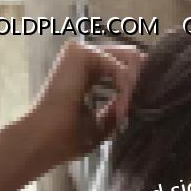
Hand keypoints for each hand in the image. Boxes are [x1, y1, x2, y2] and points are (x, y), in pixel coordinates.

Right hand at [26, 40, 144, 167]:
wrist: (47, 139)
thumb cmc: (69, 137)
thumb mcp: (104, 123)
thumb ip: (119, 108)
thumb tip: (139, 100)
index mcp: (89, 73)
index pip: (127, 68)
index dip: (142, 87)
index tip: (140, 113)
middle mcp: (85, 57)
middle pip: (132, 59)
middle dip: (143, 85)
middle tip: (140, 111)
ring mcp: (82, 51)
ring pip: (130, 59)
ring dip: (136, 87)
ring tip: (128, 112)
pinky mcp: (80, 52)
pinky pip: (119, 65)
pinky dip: (127, 87)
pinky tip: (123, 106)